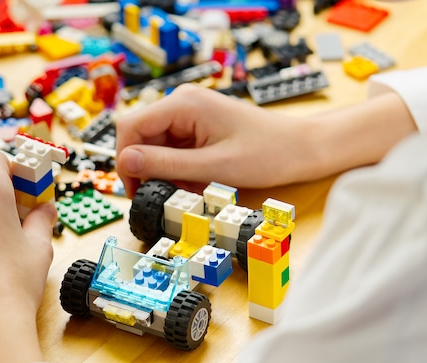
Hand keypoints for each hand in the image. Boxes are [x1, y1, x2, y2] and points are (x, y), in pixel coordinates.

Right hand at [116, 83, 314, 197]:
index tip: (136, 189)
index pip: (130, 127)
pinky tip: (196, 183)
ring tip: (189, 190)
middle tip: (164, 195)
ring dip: (165, 173)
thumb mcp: (213, 166)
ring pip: (154, 147)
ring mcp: (188, 115)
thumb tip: (126, 162)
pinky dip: (178, 171)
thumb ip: (167, 164)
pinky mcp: (195, 128)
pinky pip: (172, 151)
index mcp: (183, 104)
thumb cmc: (268, 153)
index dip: (126, 160)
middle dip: (148, 170)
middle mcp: (182, 103)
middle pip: (140, 138)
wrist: (300, 149)